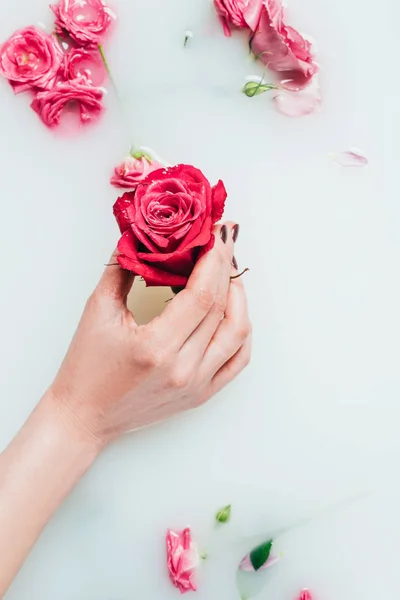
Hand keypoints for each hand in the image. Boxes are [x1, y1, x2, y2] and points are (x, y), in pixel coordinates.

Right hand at [50, 222, 250, 446]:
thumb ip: (122, 267)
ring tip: (229, 273)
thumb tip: (145, 235)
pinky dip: (242, 331)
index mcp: (156, 347)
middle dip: (226, 268)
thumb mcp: (98, 310)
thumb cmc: (86, 366)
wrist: (85, 416)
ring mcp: (197, 385)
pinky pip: (238, 360)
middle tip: (223, 241)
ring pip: (238, 333)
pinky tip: (234, 310)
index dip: (215, 260)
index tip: (218, 233)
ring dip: (239, 298)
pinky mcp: (202, 394)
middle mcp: (183, 369)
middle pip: (221, 308)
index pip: (202, 294)